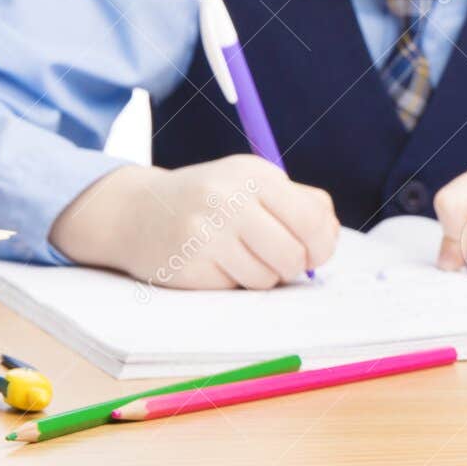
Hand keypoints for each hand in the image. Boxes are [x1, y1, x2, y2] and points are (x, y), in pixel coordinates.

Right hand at [49, 156, 340, 288]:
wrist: (136, 210)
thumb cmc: (210, 198)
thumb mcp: (252, 183)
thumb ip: (299, 203)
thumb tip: (330, 239)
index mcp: (256, 176)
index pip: (313, 220)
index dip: (323, 245)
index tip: (316, 253)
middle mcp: (230, 200)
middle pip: (293, 256)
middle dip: (294, 266)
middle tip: (280, 261)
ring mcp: (207, 234)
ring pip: (267, 278)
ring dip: (262, 276)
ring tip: (240, 256)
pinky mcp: (189, 266)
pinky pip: (235, 289)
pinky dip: (233, 282)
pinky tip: (215, 263)